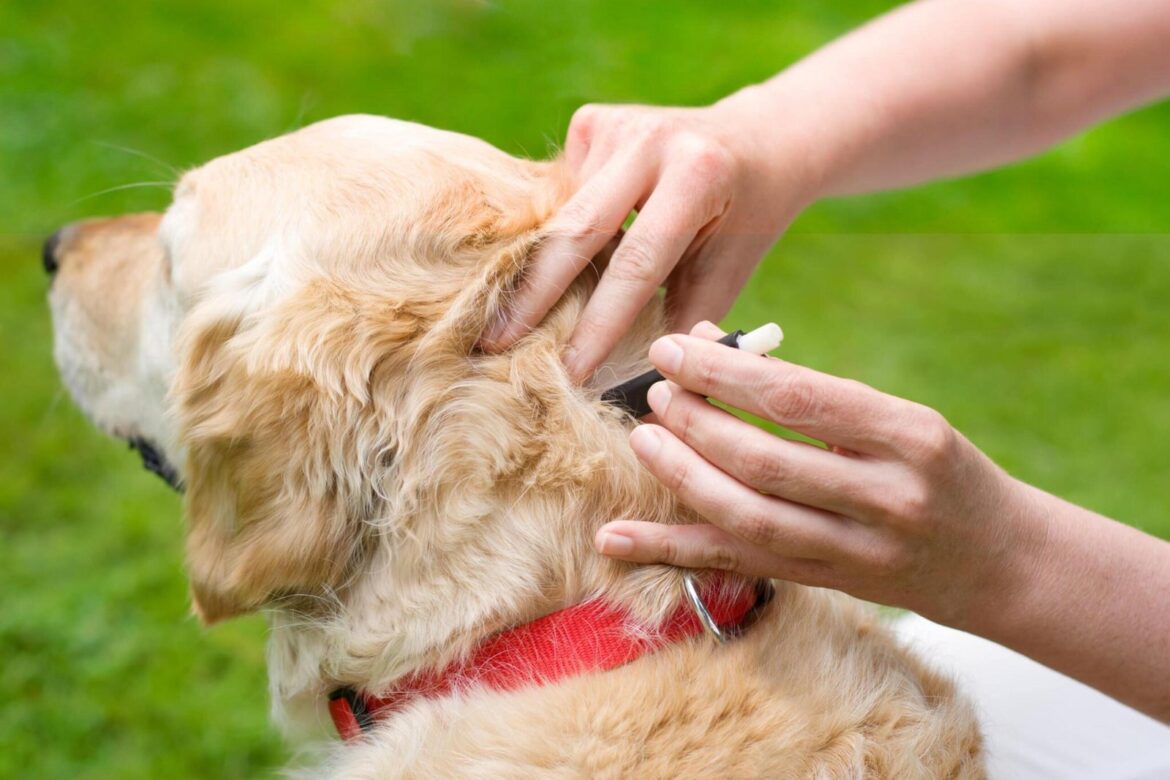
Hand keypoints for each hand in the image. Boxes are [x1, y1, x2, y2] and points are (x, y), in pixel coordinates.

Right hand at [479, 99, 815, 381]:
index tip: (571, 371)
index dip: (600, 323)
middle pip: (577, 229)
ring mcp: (616, 124)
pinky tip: (556, 258)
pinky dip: (557, 233)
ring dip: (539, 267)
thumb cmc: (744, 221)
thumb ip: (682, 320)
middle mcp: (650, 140)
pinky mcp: (592, 122)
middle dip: (534, 294)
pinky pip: (560, 193)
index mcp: (697, 176)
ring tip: (506, 319)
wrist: (757, 141)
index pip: (637, 262)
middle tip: (494, 344)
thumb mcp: (728, 271)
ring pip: (561, 213)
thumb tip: (632, 385)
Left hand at [595, 322, 1047, 629]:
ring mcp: (859, 551)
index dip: (726, 373)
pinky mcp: (829, 584)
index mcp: (909, 436)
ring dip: (683, 479)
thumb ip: (816, 395)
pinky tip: (615, 539)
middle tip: (656, 393)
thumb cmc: (938, 470)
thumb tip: (715, 351)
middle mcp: (888, 497)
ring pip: (750, 517)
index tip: (673, 349)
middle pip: (768, 461)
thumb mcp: (900, 420)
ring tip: (643, 441)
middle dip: (698, 424)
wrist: (1000, 561)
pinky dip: (671, 551)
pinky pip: (740, 565)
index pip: (800, 399)